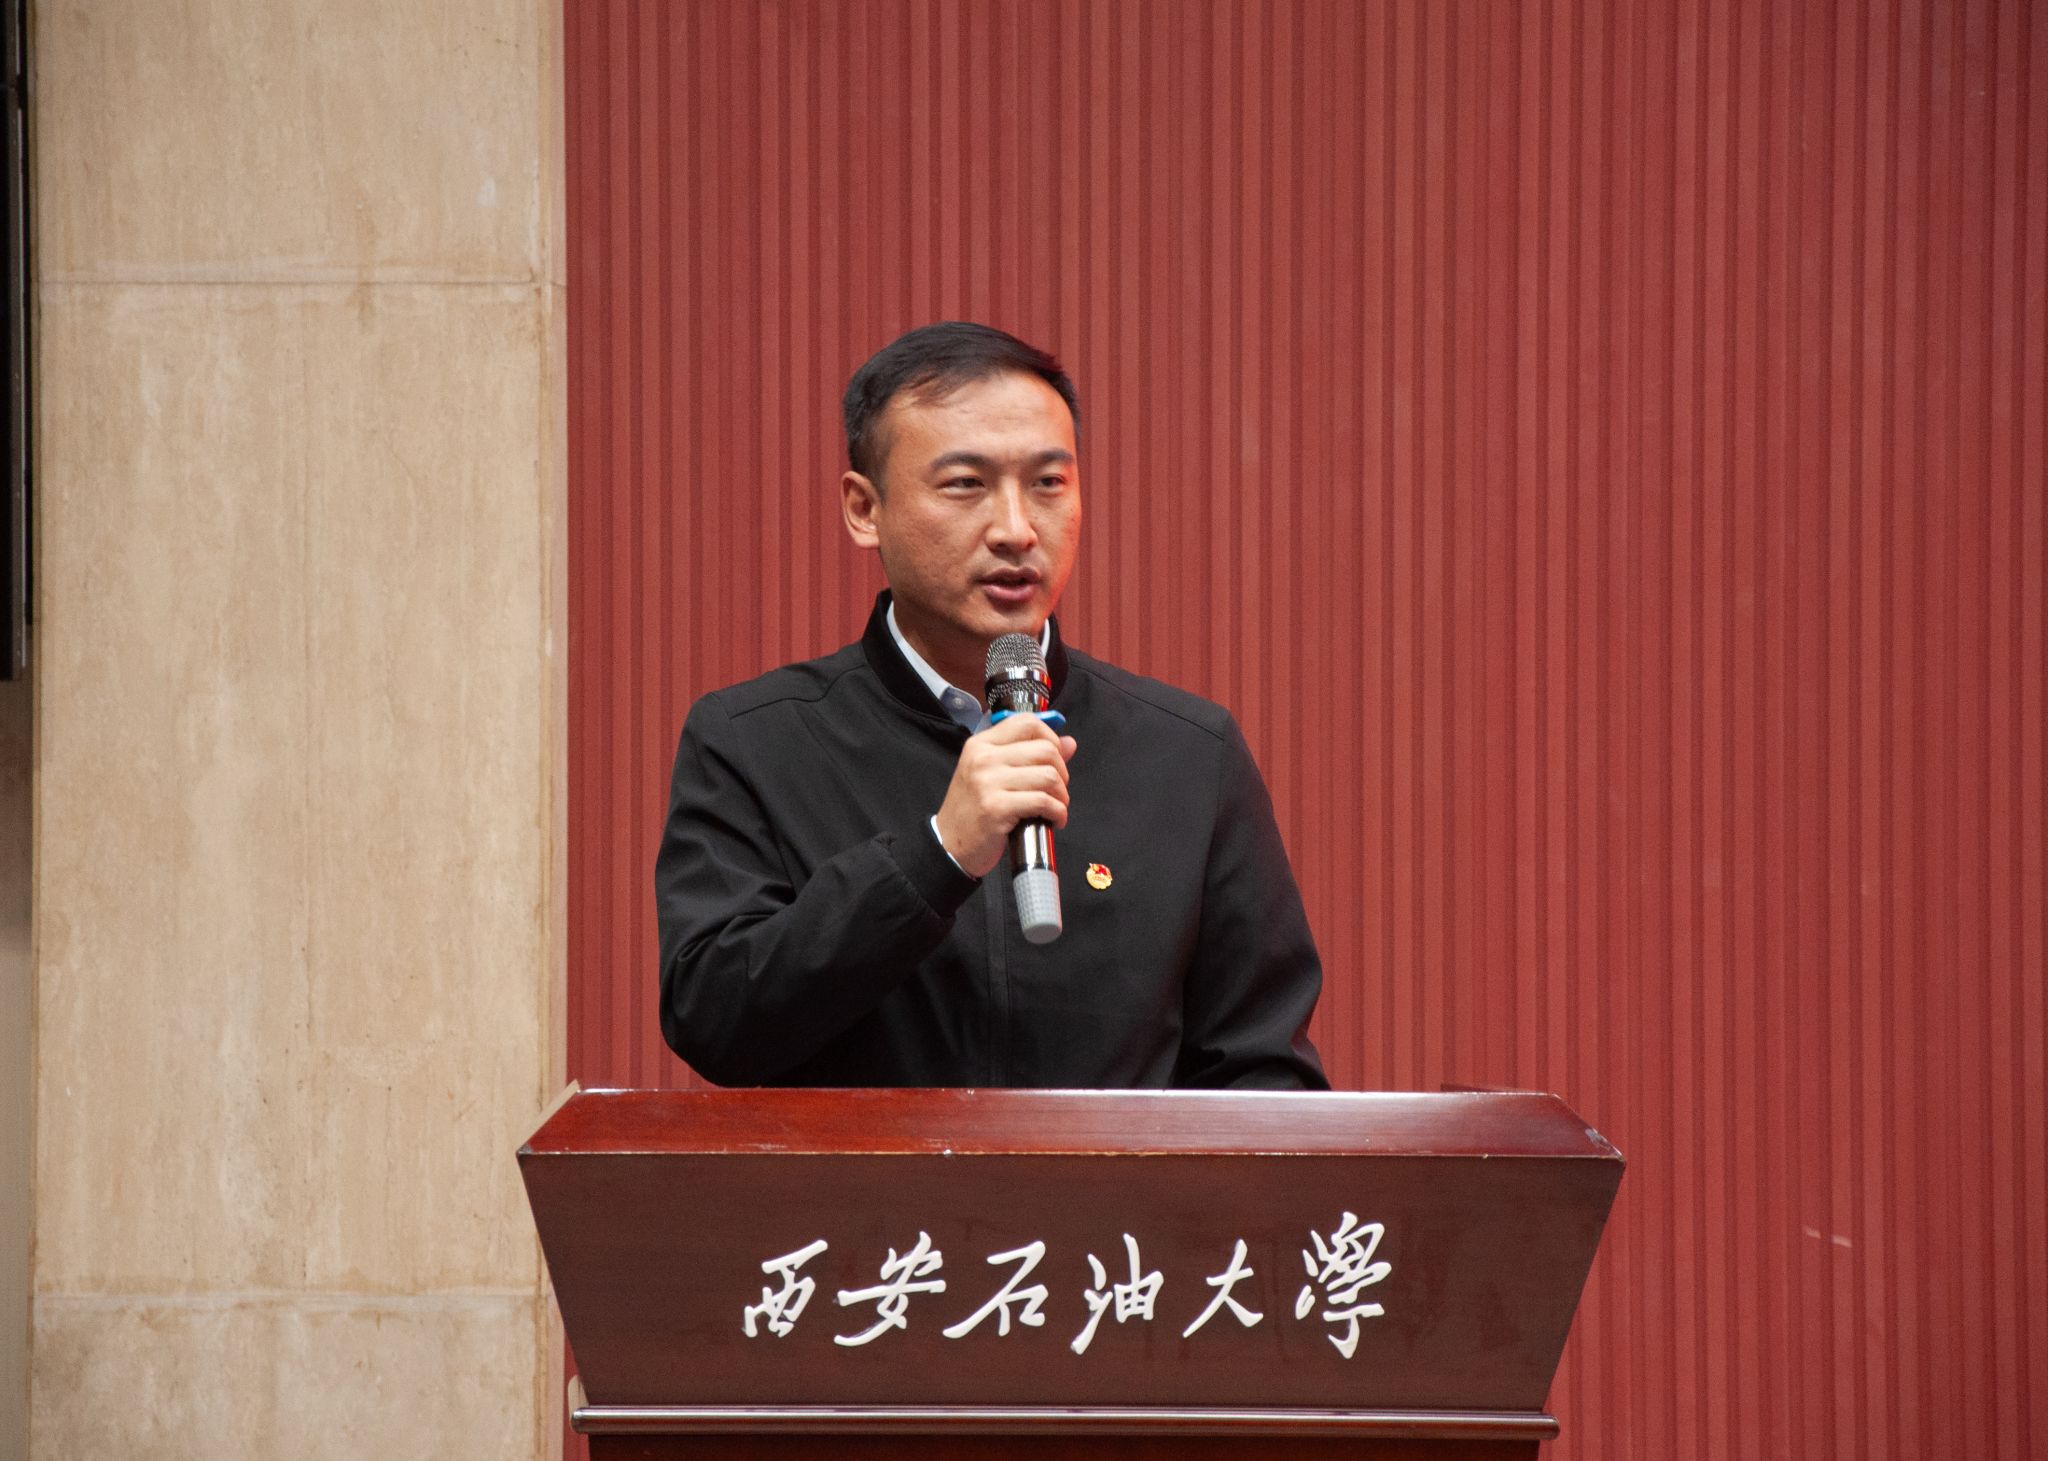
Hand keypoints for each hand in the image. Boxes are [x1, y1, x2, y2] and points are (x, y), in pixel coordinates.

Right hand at [933, 715, 1078, 878]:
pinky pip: (1043, 802)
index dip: (1051, 738)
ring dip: (1061, 796)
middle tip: (1056, 791)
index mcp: (981, 744)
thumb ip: (1029, 755)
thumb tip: (1069, 743)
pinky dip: (1058, 813)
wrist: (948, 844)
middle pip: (1045, 750)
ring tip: (1055, 807)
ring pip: (1049, 776)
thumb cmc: (972, 809)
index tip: (1055, 759)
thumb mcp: (992, 774)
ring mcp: (989, 782)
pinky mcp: (997, 808)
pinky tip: (1054, 820)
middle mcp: (984, 758)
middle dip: (1062, 773)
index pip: (1027, 723)